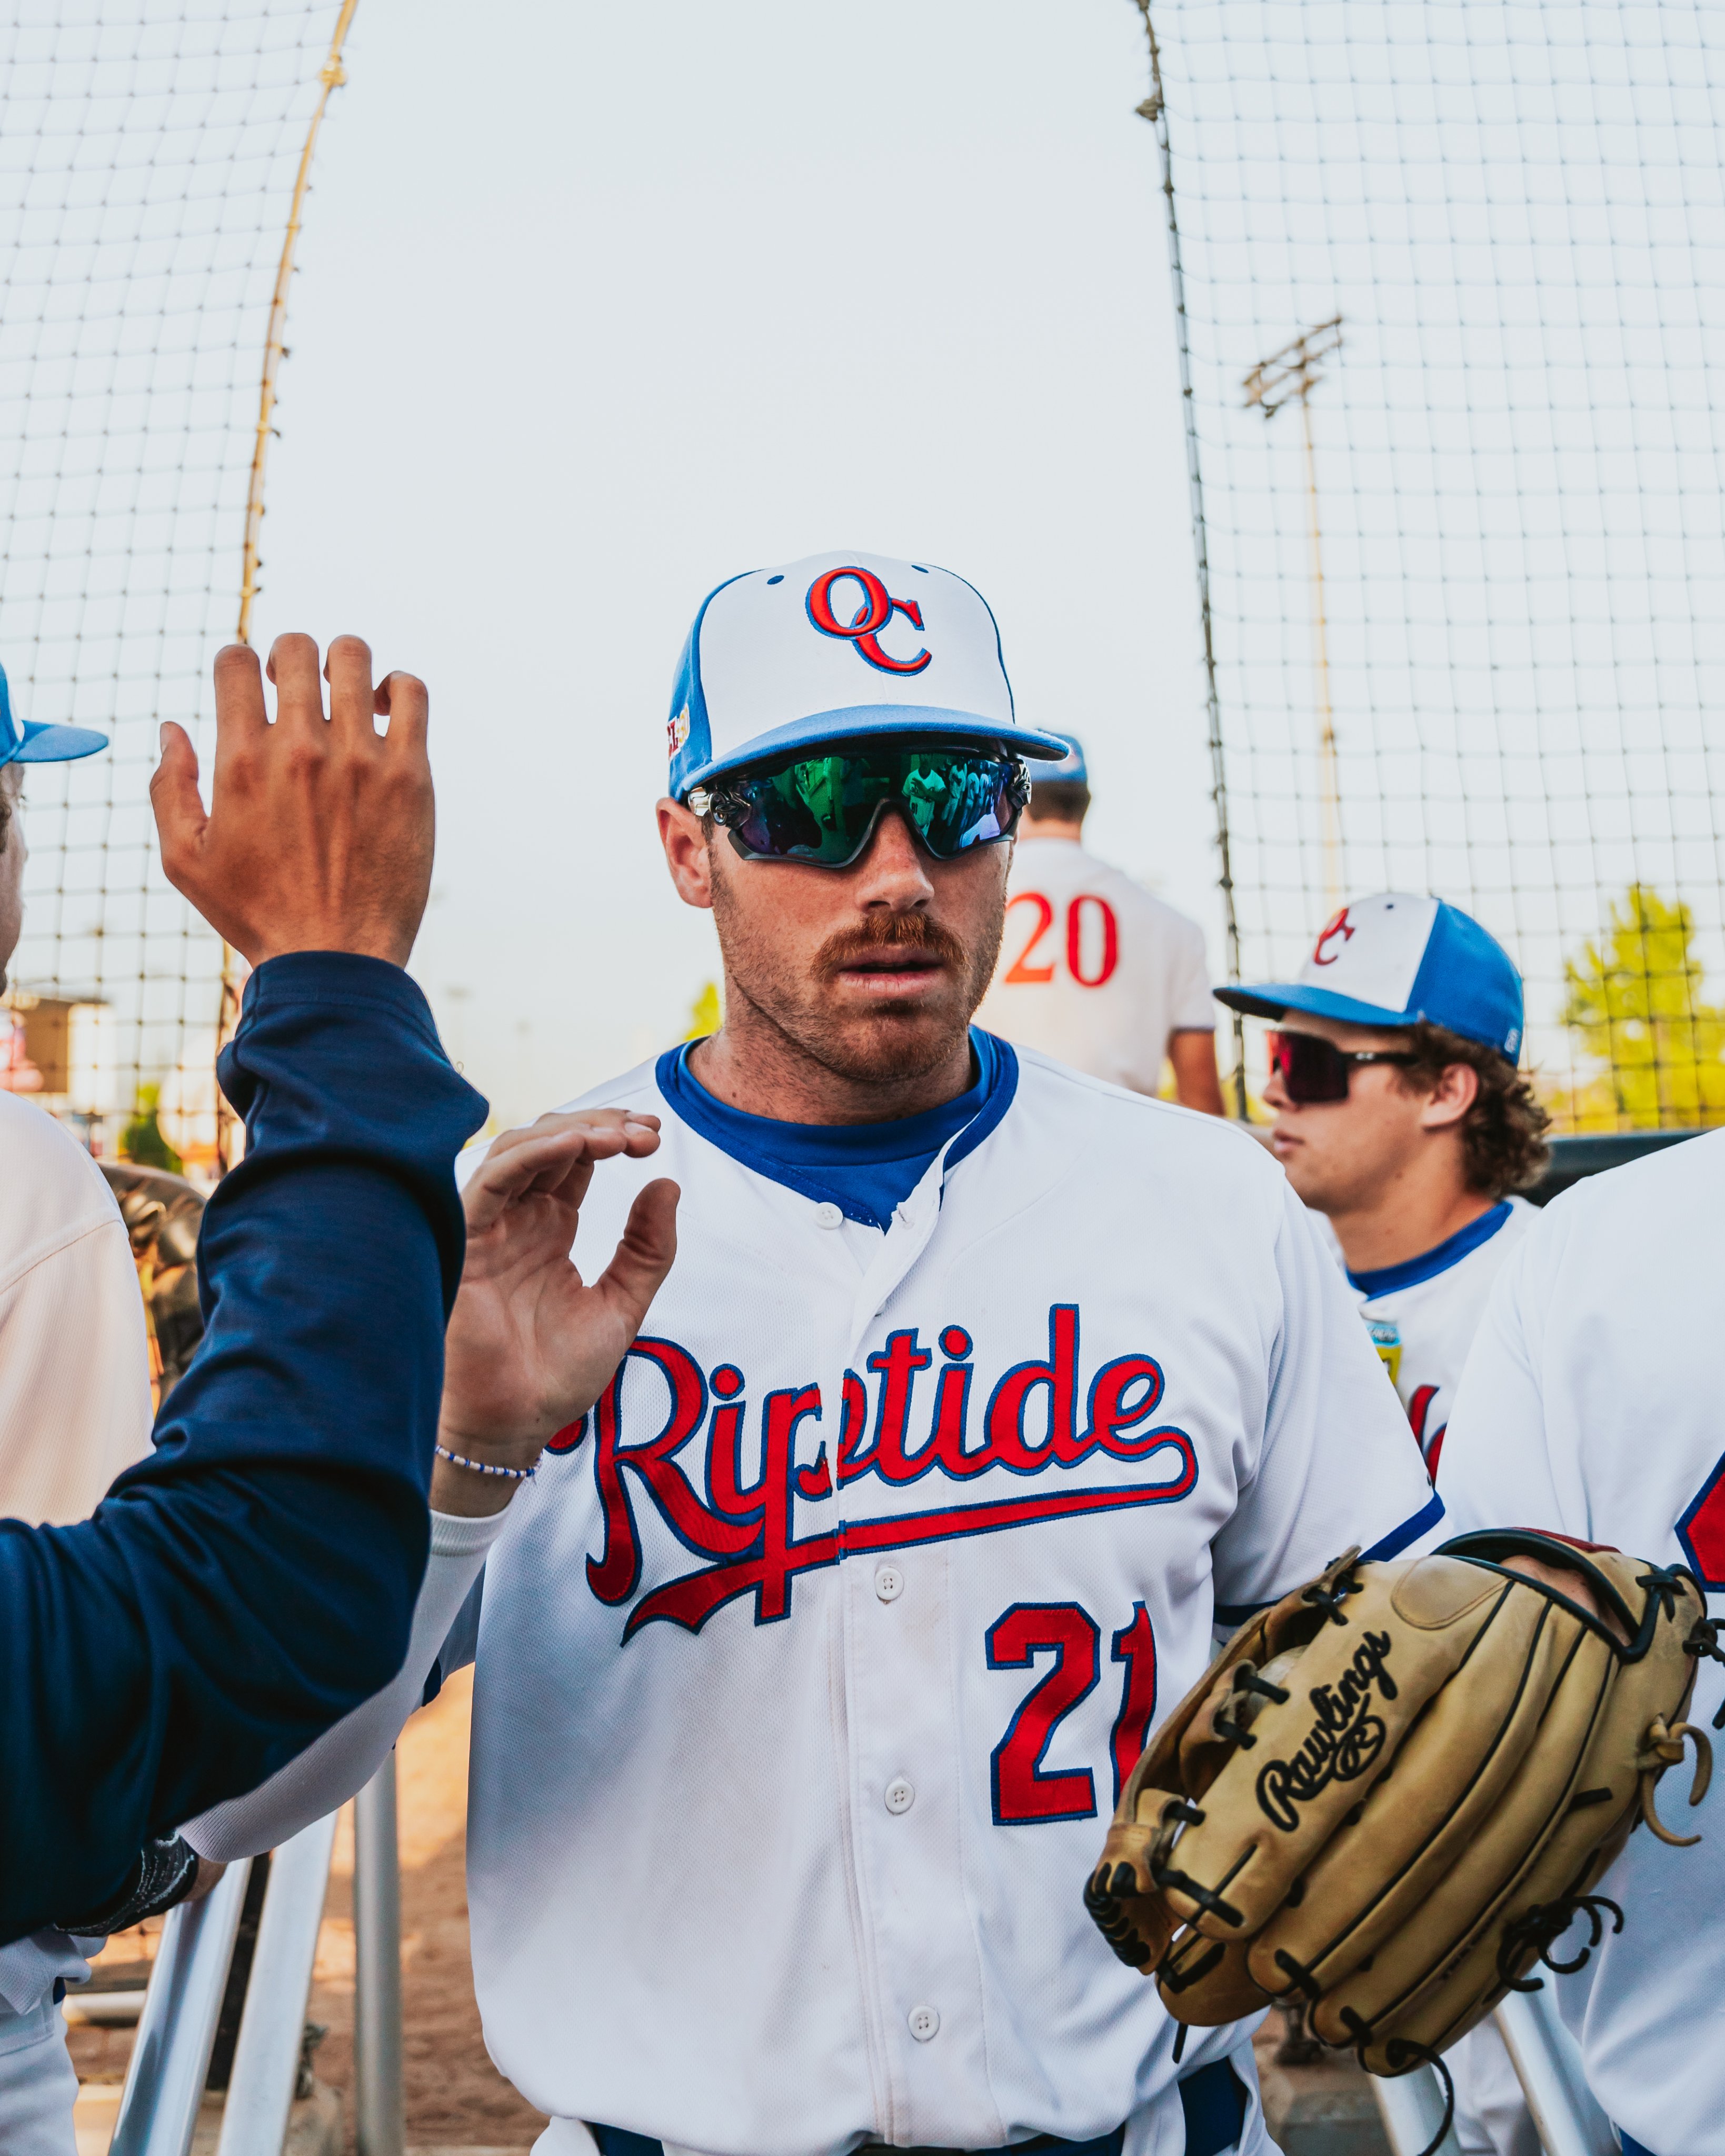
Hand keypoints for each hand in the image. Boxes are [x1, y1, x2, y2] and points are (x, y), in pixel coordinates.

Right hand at [151, 633, 433, 966]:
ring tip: (343, 697)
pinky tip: (385, 713)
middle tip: (296, 690)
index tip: (252, 689)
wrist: (334, 959)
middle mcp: (300, 750)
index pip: (235, 661)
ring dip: (343, 664)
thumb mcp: (186, 860)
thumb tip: (171, 728)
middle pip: (296, 648)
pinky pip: (411, 693)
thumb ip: (169, 788)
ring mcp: (360, 759)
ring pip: (354, 657)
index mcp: (240, 761)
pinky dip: (397, 687)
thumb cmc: (257, 914)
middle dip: (290, 657)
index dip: (239, 664)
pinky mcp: (410, 776)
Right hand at [435, 1112, 678, 1514]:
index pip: (579, 1159)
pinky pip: (493, 1181)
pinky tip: (576, 1146)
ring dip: (572, 1132)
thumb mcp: (623, 1304)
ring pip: (520, 1149)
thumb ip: (648, 1249)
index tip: (655, 1135)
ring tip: (619, 1138)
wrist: (516, 1424)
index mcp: (551, 1228)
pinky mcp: (467, 1240)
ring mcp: (491, 1227)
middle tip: (647, 1132)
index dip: (615, 1136)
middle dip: (602, 1127)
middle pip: (552, 1143)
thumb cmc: (559, 1373)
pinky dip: (533, 1155)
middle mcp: (519, 1219)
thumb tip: (668, 1183)